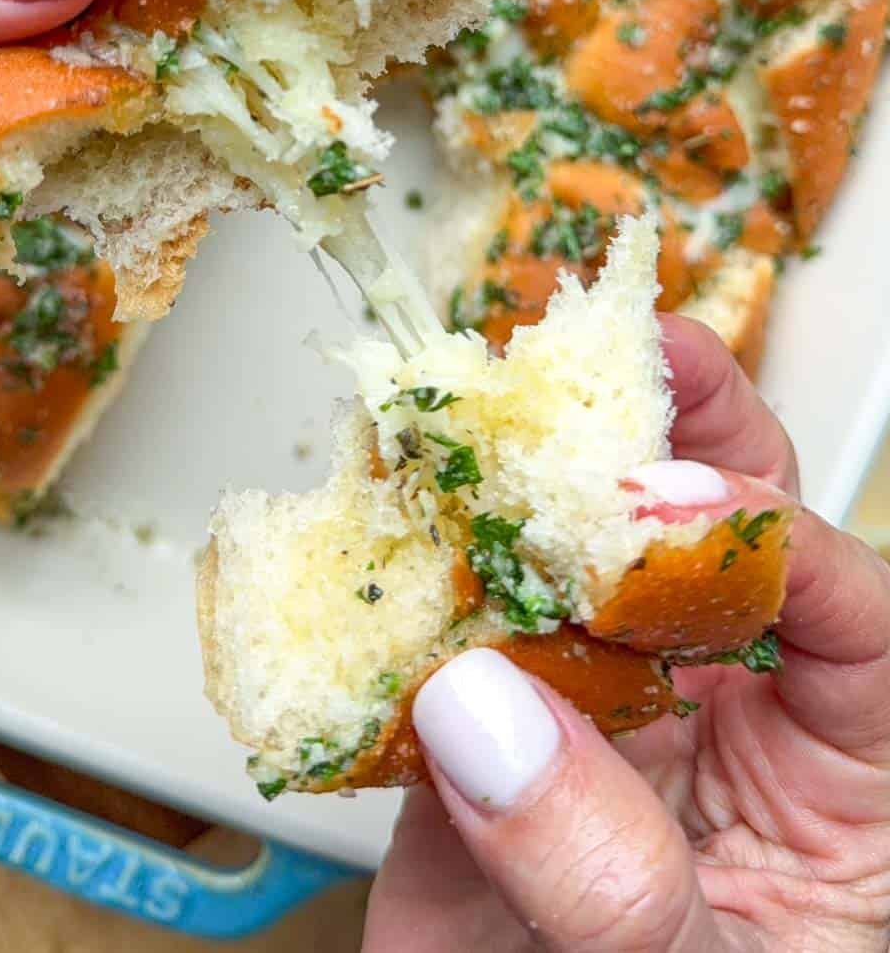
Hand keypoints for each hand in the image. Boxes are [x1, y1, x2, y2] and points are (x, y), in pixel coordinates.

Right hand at [363, 318, 889, 951]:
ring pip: (569, 575)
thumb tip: (495, 713)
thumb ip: (610, 873)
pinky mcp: (481, 747)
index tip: (669, 495)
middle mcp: (723, 722)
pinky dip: (403, 587)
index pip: (846, 605)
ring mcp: (597, 725)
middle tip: (627, 351)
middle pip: (718, 545)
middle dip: (676, 437)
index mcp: (845, 773)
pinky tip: (382, 526)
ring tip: (478, 418)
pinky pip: (445, 648)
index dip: (765, 525)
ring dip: (517, 493)